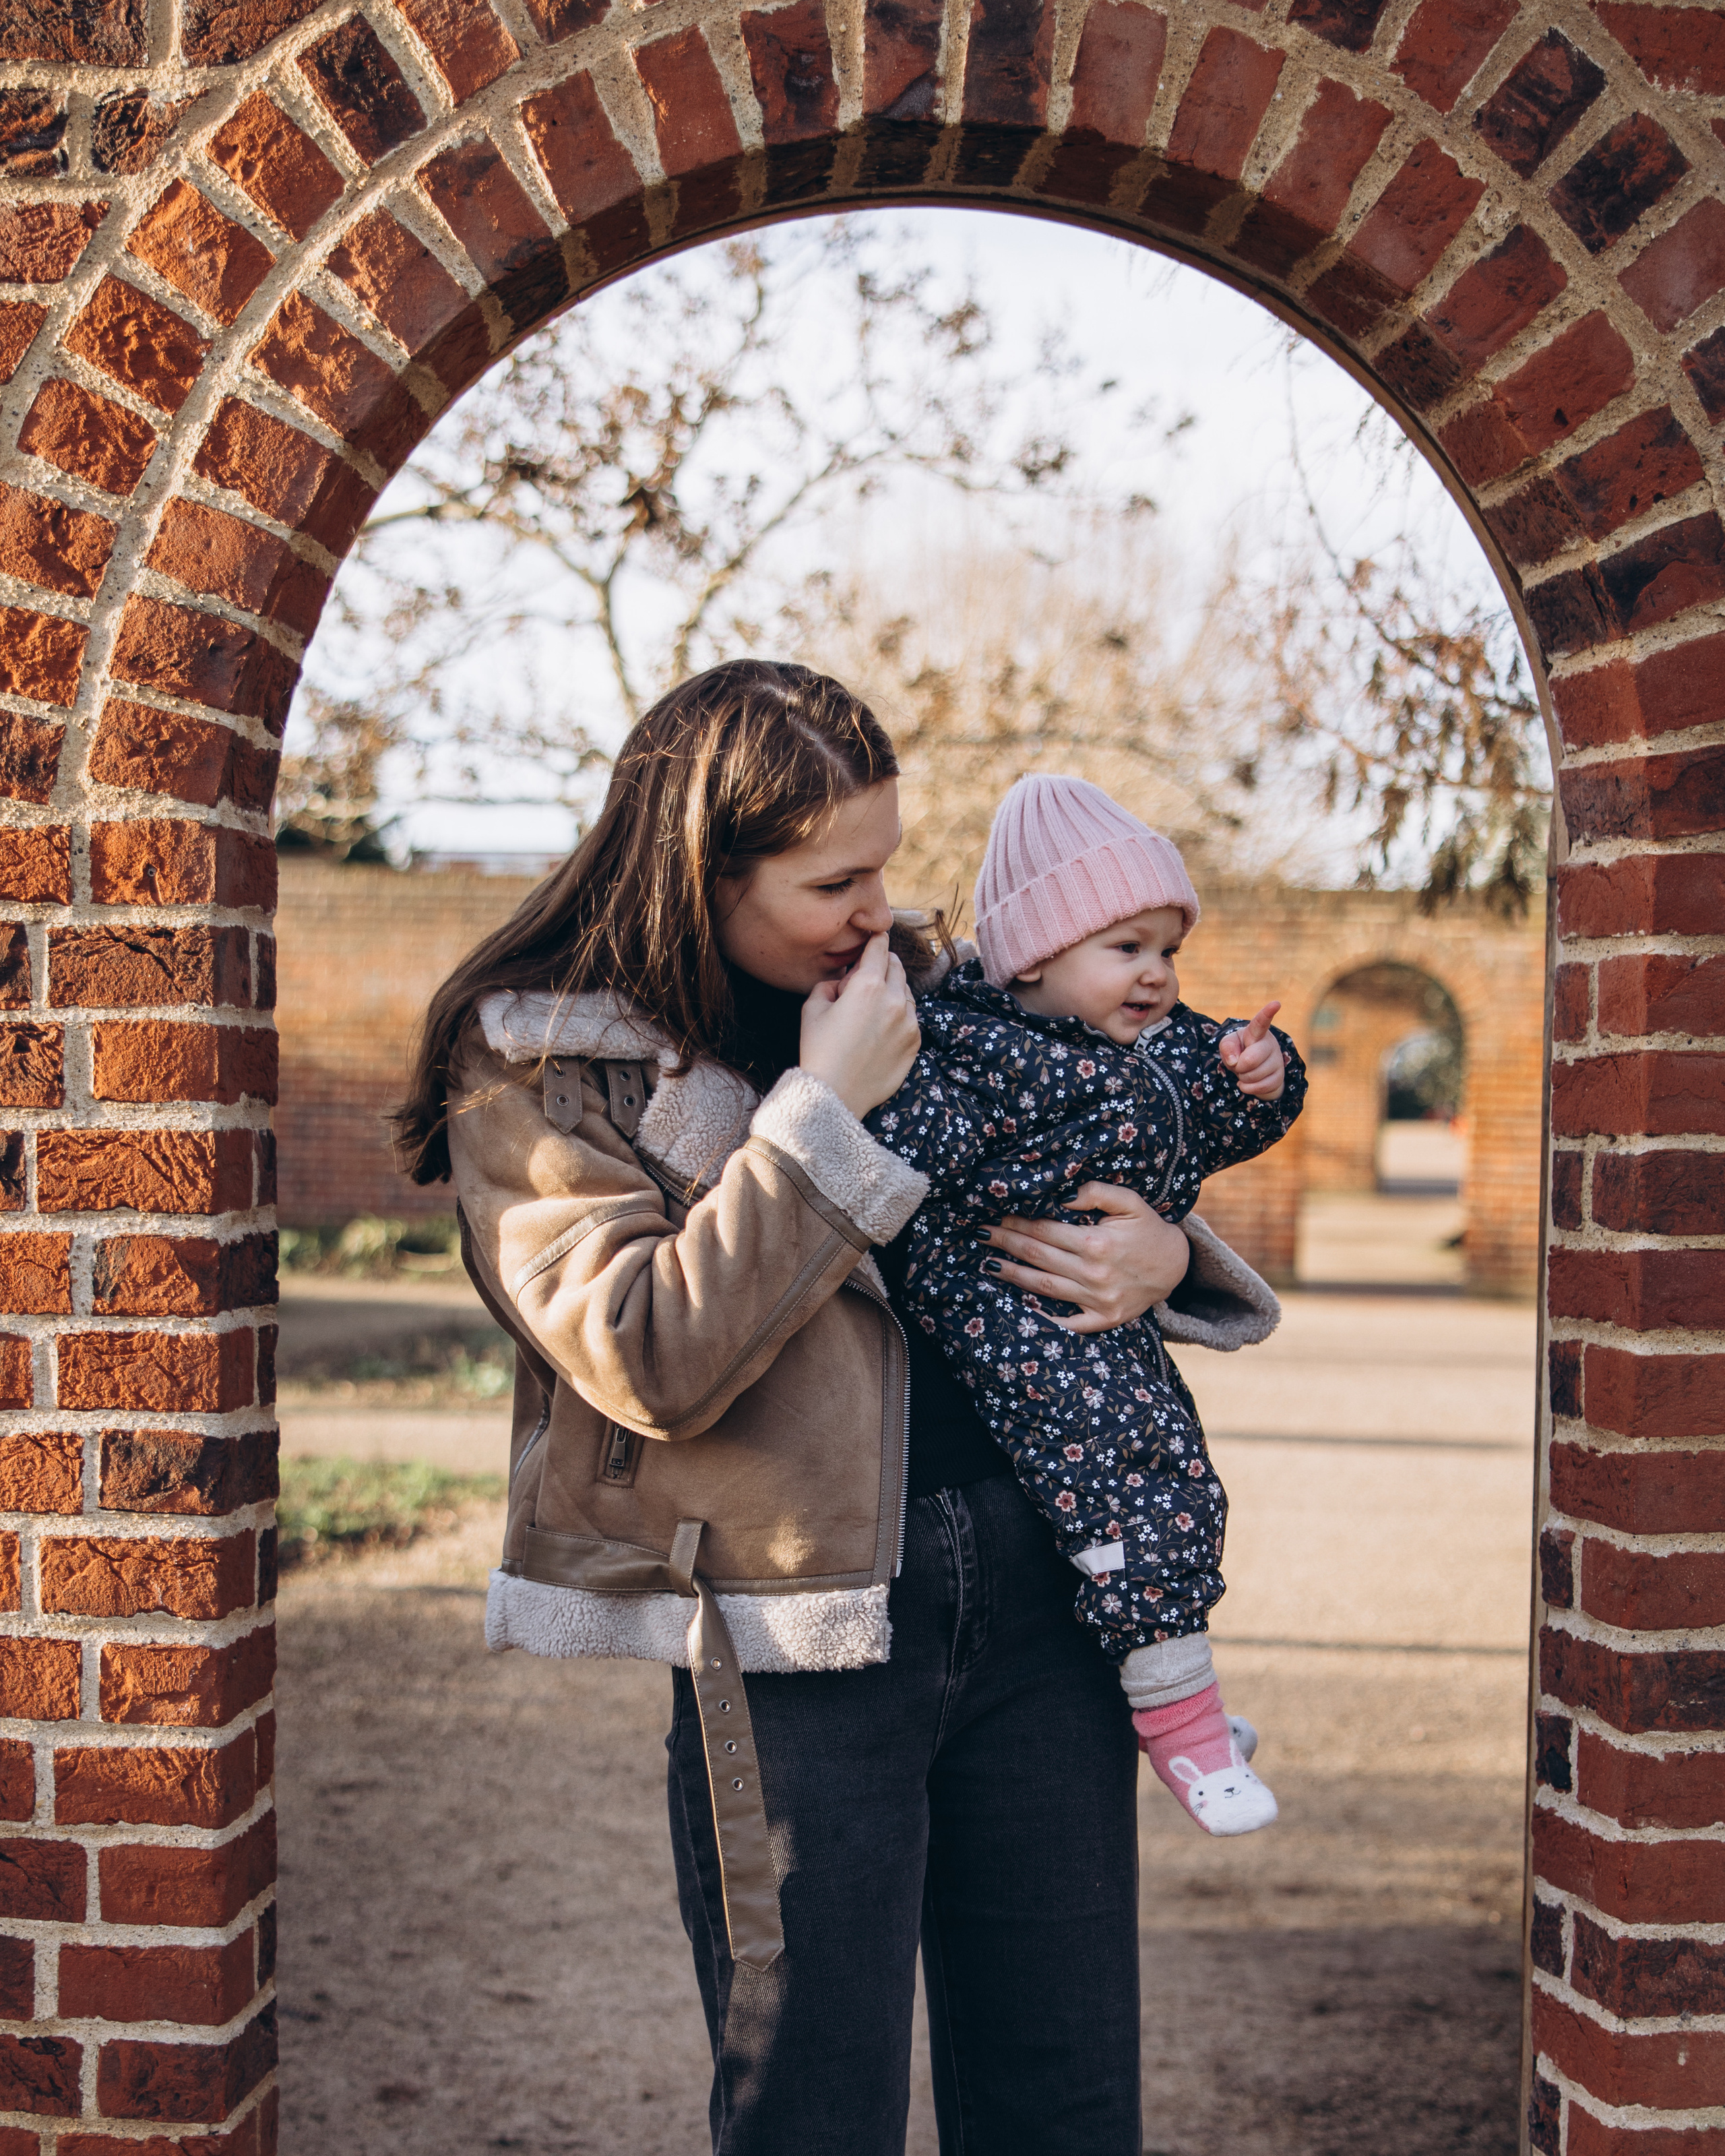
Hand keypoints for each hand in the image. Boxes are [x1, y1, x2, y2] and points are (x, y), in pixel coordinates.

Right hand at [798, 932, 919, 1119]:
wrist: (835, 1094)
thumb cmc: (819, 1051)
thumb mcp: (811, 1009)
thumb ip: (829, 984)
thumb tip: (843, 982)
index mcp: (868, 986)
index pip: (879, 949)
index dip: (876, 940)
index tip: (877, 937)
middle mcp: (894, 1000)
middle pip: (897, 967)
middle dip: (884, 965)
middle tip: (868, 975)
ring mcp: (909, 1022)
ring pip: (906, 993)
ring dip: (892, 991)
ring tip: (872, 1008)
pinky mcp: (915, 1042)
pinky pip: (911, 1018)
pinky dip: (899, 1015)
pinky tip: (881, 1028)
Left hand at [979, 1183, 1189, 1334]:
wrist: (1177, 1266)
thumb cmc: (1149, 1229)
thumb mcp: (1130, 1201)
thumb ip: (1097, 1192)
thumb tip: (1062, 1194)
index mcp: (1097, 1243)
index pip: (1044, 1231)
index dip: (1016, 1223)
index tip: (994, 1216)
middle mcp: (1094, 1273)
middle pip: (1038, 1256)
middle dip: (1005, 1244)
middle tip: (979, 1235)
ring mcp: (1097, 1300)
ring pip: (1044, 1287)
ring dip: (1013, 1275)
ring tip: (989, 1264)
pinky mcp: (1103, 1319)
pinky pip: (1068, 1324)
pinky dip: (1044, 1319)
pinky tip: (1021, 1310)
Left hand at [1220, 1002, 1285, 1099]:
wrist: (1252, 1068)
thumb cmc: (1239, 1051)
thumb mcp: (1228, 1045)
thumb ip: (1227, 1047)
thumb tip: (1235, 1061)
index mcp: (1256, 1032)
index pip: (1261, 1022)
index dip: (1267, 1013)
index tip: (1276, 1003)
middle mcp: (1269, 1044)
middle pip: (1250, 1059)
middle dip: (1239, 1066)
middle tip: (1239, 1063)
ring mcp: (1276, 1061)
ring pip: (1254, 1075)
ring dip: (1243, 1077)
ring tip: (1246, 1071)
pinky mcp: (1279, 1077)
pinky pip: (1260, 1087)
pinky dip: (1248, 1088)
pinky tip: (1247, 1082)